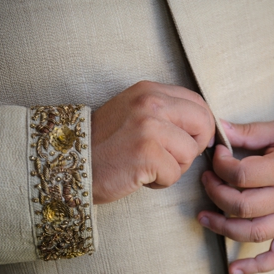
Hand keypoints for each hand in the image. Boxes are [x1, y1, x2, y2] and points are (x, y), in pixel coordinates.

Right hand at [91, 81, 214, 203]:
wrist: (69, 163)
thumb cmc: (104, 145)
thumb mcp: (134, 114)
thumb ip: (166, 114)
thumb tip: (204, 129)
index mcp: (149, 91)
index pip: (198, 103)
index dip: (200, 127)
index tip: (187, 142)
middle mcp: (151, 103)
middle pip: (203, 124)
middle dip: (193, 147)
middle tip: (171, 158)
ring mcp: (149, 128)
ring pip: (190, 152)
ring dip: (174, 167)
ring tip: (147, 166)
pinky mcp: (147, 154)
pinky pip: (175, 174)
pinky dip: (160, 182)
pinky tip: (139, 176)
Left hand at [198, 119, 273, 273]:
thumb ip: (249, 132)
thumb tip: (217, 128)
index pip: (241, 175)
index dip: (220, 165)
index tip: (218, 156)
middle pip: (242, 206)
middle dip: (215, 193)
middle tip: (208, 180)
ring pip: (253, 233)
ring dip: (223, 228)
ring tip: (205, 217)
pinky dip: (256, 267)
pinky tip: (234, 269)